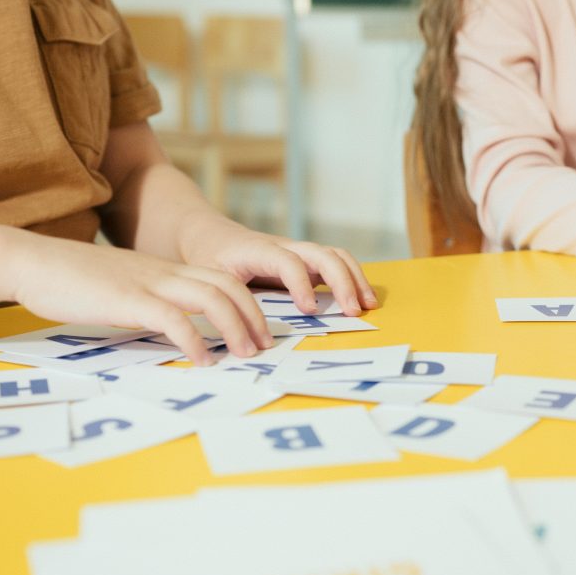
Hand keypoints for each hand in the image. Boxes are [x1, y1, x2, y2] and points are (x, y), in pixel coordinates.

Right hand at [3, 231, 271, 364]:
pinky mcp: (128, 299)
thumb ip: (150, 301)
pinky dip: (196, 340)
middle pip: (228, 286)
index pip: (222, 279)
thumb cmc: (72, 280)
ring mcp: (149, 283)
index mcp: (166, 270)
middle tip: (265, 346)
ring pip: (211, 297)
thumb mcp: (124, 287)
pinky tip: (204, 360)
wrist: (31, 261)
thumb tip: (170, 327)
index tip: (259, 330)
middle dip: (254, 316)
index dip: (248, 303)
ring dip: (235, 327)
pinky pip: (174, 318)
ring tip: (245, 354)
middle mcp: (165, 272)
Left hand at [178, 219, 377, 316]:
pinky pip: (336, 263)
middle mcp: (285, 247)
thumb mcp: (208, 278)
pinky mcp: (305, 261)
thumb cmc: (208, 259)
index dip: (302, 285)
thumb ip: (226, 304)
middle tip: (353, 311)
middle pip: (324, 254)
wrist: (209, 235)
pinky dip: (352, 278)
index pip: (289, 262)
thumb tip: (245, 339)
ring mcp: (298, 252)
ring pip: (336, 256)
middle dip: (343, 282)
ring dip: (355, 279)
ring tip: (368, 305)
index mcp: (259, 250)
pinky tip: (361, 299)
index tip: (310, 310)